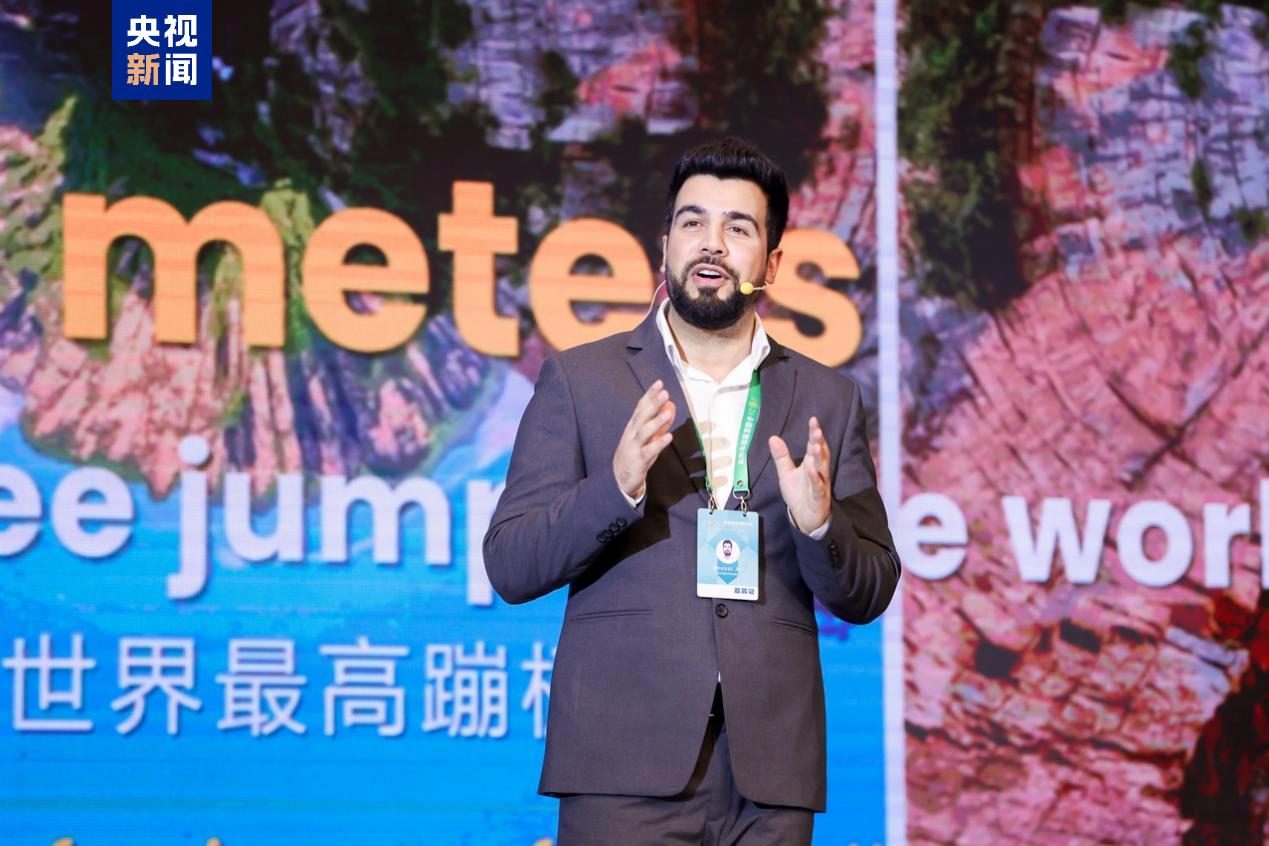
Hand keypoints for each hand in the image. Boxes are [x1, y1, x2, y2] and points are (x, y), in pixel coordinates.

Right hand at [613, 379, 675, 500]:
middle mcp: (632, 434)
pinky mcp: (638, 460)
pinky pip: (649, 451)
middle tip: (664, 392)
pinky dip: (659, 443)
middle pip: (642, 416)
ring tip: (668, 413)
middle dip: (653, 404)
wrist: (618, 479)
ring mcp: (633, 447)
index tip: (659, 383)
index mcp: (633, 426)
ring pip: (645, 432)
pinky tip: (669, 437)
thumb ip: (660, 424)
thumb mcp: (647, 438)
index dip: (649, 395)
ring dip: (657, 422)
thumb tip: (671, 408)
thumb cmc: (635, 454)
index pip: (641, 407)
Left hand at [769, 417, 830, 532]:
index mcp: (811, 464)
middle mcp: (818, 472)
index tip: (813, 420)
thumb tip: (773, 437)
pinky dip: (815, 479)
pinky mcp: (819, 498)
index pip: (814, 446)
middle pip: (820, 454)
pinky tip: (811, 470)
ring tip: (816, 445)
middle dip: (819, 441)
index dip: (814, 433)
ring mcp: (820, 484)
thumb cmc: (799, 494)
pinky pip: (818, 487)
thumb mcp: (786, 473)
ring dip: (820, 457)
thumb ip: (781, 456)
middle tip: (816, 429)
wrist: (805, 518)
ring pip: (822, 469)